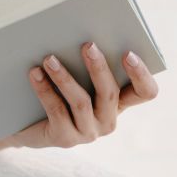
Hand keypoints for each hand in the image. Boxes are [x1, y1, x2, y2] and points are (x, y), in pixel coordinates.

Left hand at [9, 42, 158, 148]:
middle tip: (87, 45)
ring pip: (81, 102)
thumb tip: (83, 38)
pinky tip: (35, 73)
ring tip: (49, 58)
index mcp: (119, 102)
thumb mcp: (78, 78)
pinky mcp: (65, 139)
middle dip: (99, 68)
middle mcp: (108, 120)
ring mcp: (88, 132)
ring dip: (64, 77)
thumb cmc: (59, 93)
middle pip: (110, 93)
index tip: (128, 53)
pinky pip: (57, 111)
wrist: (31, 126)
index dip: (142, 74)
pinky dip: (45, 89)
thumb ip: (86, 64)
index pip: (145, 92)